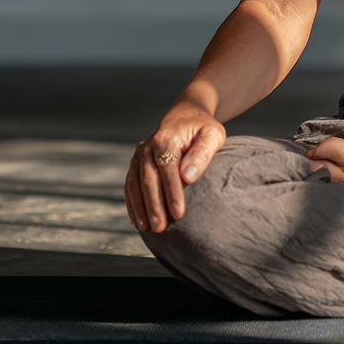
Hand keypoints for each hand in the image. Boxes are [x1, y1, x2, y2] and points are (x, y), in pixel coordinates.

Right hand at [124, 102, 225, 233]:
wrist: (185, 116)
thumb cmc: (202, 128)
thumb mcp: (212, 135)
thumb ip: (203, 153)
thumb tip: (189, 176)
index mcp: (167, 139)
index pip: (169, 170)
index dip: (173, 193)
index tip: (179, 214)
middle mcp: (149, 147)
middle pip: (149, 180)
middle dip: (154, 206)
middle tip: (161, 227)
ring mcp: (139, 155)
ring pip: (136, 185)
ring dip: (141, 208)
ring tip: (148, 228)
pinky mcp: (135, 162)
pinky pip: (130, 185)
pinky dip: (132, 203)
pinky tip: (137, 220)